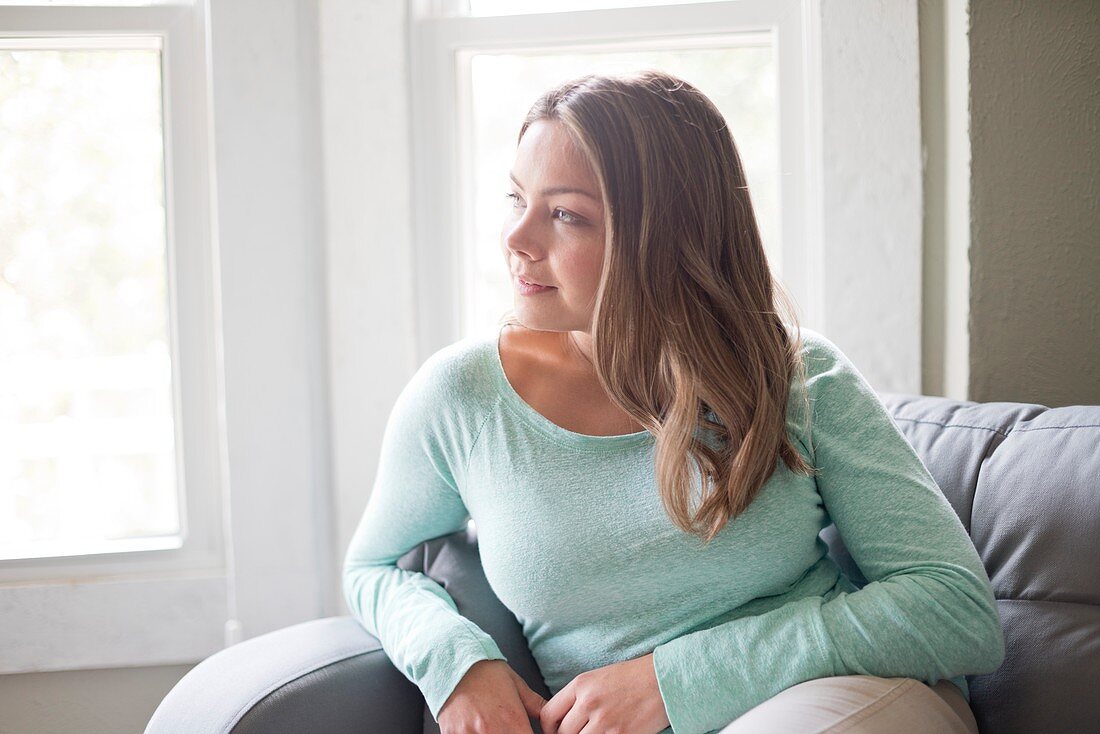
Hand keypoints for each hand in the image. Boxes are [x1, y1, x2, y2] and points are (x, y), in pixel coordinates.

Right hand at [438, 659, 546, 733]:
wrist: (452, 660)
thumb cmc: (485, 671)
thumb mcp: (515, 683)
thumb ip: (535, 704)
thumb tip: (552, 715)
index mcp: (512, 720)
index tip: (524, 731)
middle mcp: (492, 730)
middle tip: (504, 726)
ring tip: (488, 726)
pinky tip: (473, 727)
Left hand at [540, 653, 670, 733]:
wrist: (662, 680)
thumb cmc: (631, 678)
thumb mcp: (598, 678)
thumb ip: (577, 697)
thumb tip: (561, 720)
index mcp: (580, 685)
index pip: (548, 714)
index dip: (548, 729)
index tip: (554, 733)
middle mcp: (589, 702)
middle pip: (563, 733)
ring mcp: (605, 721)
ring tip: (594, 733)